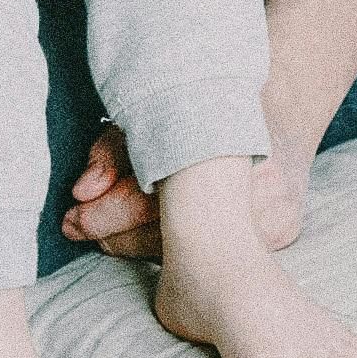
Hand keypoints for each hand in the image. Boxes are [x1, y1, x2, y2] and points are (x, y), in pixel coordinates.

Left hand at [62, 93, 314, 259]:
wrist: (282, 104)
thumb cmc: (206, 107)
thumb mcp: (152, 114)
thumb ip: (113, 150)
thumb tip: (82, 192)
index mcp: (221, 146)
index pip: (147, 201)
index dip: (103, 214)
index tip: (71, 217)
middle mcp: (255, 184)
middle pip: (167, 233)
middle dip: (113, 232)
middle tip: (78, 227)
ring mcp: (276, 212)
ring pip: (190, 252)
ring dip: (140, 244)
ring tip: (105, 234)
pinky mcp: (285, 230)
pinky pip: (217, 253)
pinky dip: (181, 249)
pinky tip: (153, 238)